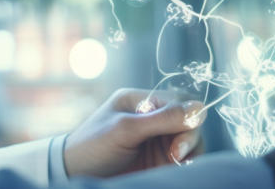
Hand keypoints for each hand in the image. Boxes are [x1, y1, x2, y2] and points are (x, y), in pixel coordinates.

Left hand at [63, 88, 205, 177]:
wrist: (75, 174)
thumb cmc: (93, 147)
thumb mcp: (125, 130)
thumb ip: (162, 118)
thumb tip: (199, 108)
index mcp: (140, 100)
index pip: (180, 101)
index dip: (186, 119)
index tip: (177, 142)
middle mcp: (151, 116)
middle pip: (190, 120)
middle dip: (189, 137)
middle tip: (175, 156)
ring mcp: (156, 138)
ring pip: (191, 139)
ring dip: (190, 151)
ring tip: (174, 163)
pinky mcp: (159, 158)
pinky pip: (185, 156)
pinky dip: (187, 162)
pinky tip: (176, 168)